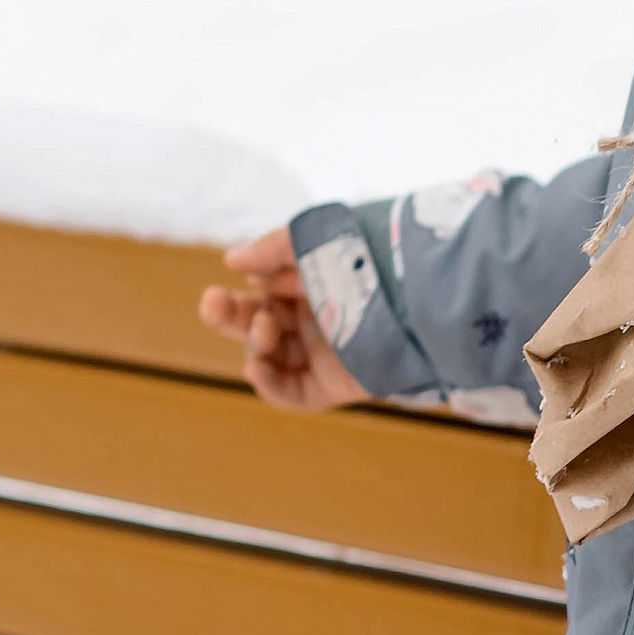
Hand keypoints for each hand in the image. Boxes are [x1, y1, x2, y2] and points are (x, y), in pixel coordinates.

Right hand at [197, 228, 369, 413]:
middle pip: (257, 323)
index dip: (246, 287)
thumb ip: (272, 248)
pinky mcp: (336, 384)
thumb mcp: (316, 241)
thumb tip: (231, 260)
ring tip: (263, 328)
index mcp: (313, 283)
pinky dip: (268, 385)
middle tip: (212, 303)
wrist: (420, 297)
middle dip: (231, 314)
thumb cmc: (370, 260)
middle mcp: (317, 318)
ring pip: (269, 356)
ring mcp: (325, 353)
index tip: (243, 276)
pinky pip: (291, 393)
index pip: (262, 292)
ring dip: (253, 343)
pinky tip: (255, 367)